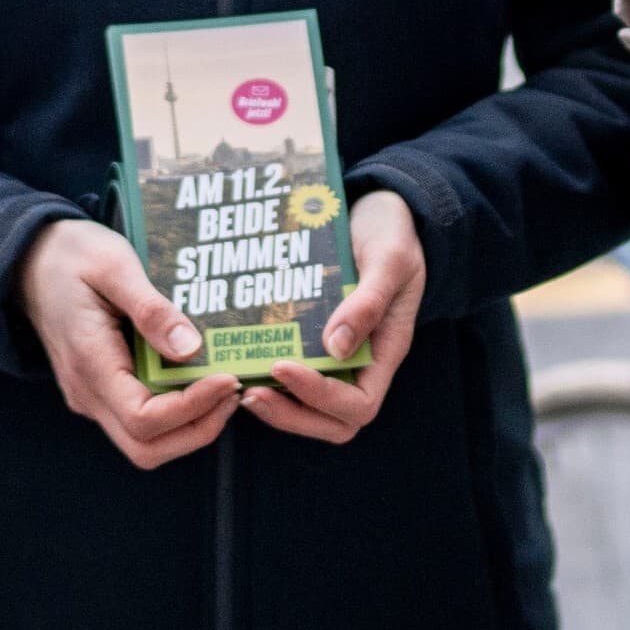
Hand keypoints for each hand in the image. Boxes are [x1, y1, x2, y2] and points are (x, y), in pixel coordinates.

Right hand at [16, 218, 239, 470]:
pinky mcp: (99, 391)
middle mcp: (87, 393)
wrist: (29, 260)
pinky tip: (199, 379)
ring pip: (145, 442)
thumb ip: (150, 308)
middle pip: (147, 448)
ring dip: (190, 426)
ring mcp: (91, 396)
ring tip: (223, 388)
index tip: (227, 378)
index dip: (193, 408)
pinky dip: (177, 413)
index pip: (145, 419)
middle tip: (233, 392)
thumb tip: (192, 349)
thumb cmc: (71, 255)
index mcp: (90, 363)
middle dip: (198, 429)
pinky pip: (141, 421)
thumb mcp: (113, 264)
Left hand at [245, 190, 423, 445]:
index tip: (283, 367)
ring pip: (308, 405)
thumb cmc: (392, 233)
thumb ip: (368, 302)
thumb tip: (335, 348)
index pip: (357, 405)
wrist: (381, 209)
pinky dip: (267, 373)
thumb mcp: (389, 259)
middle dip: (289, 413)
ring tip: (237, 381)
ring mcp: (337, 354)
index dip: (320, 397)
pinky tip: (238, 352)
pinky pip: (293, 370)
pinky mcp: (314, 338)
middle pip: (330, 420)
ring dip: (275, 401)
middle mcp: (361, 363)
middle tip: (249, 392)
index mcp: (385, 352)